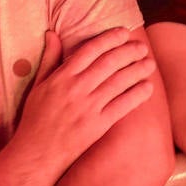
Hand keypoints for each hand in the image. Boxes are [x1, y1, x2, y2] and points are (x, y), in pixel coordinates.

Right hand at [11, 28, 157, 177]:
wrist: (37, 153)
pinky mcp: (98, 125)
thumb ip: (49, 58)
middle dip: (129, 52)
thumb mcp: (38, 85)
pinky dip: (137, 94)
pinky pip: (123, 105)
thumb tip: (52, 33)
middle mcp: (77, 89)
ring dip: (138, 70)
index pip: (91, 49)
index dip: (110, 38)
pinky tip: (148, 87)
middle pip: (109, 62)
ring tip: (150, 64)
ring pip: (119, 82)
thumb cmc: (36, 118)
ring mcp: (89, 107)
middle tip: (142, 47)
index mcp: (62, 77)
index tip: (124, 32)